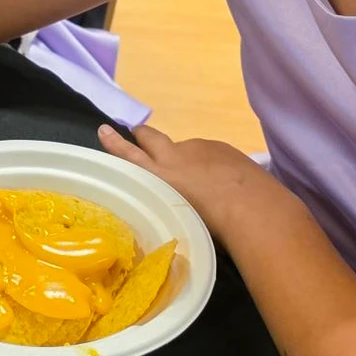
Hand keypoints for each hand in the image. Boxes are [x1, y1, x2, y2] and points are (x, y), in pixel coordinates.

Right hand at [99, 124, 270, 242]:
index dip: (115, 144)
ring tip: (200, 180)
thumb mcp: (182, 220)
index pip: (131, 156)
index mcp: (161, 177)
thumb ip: (174, 208)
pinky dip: (209, 163)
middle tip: (137, 132)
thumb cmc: (212, 225)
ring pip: (186, 149)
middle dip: (142, 134)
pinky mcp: (222, 148)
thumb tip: (175, 208)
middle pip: (151, 137)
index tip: (103, 129)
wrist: (253, 207)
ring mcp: (201, 148)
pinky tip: (224, 180)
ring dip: (187, 159)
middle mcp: (176, 156)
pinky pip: (209, 153)